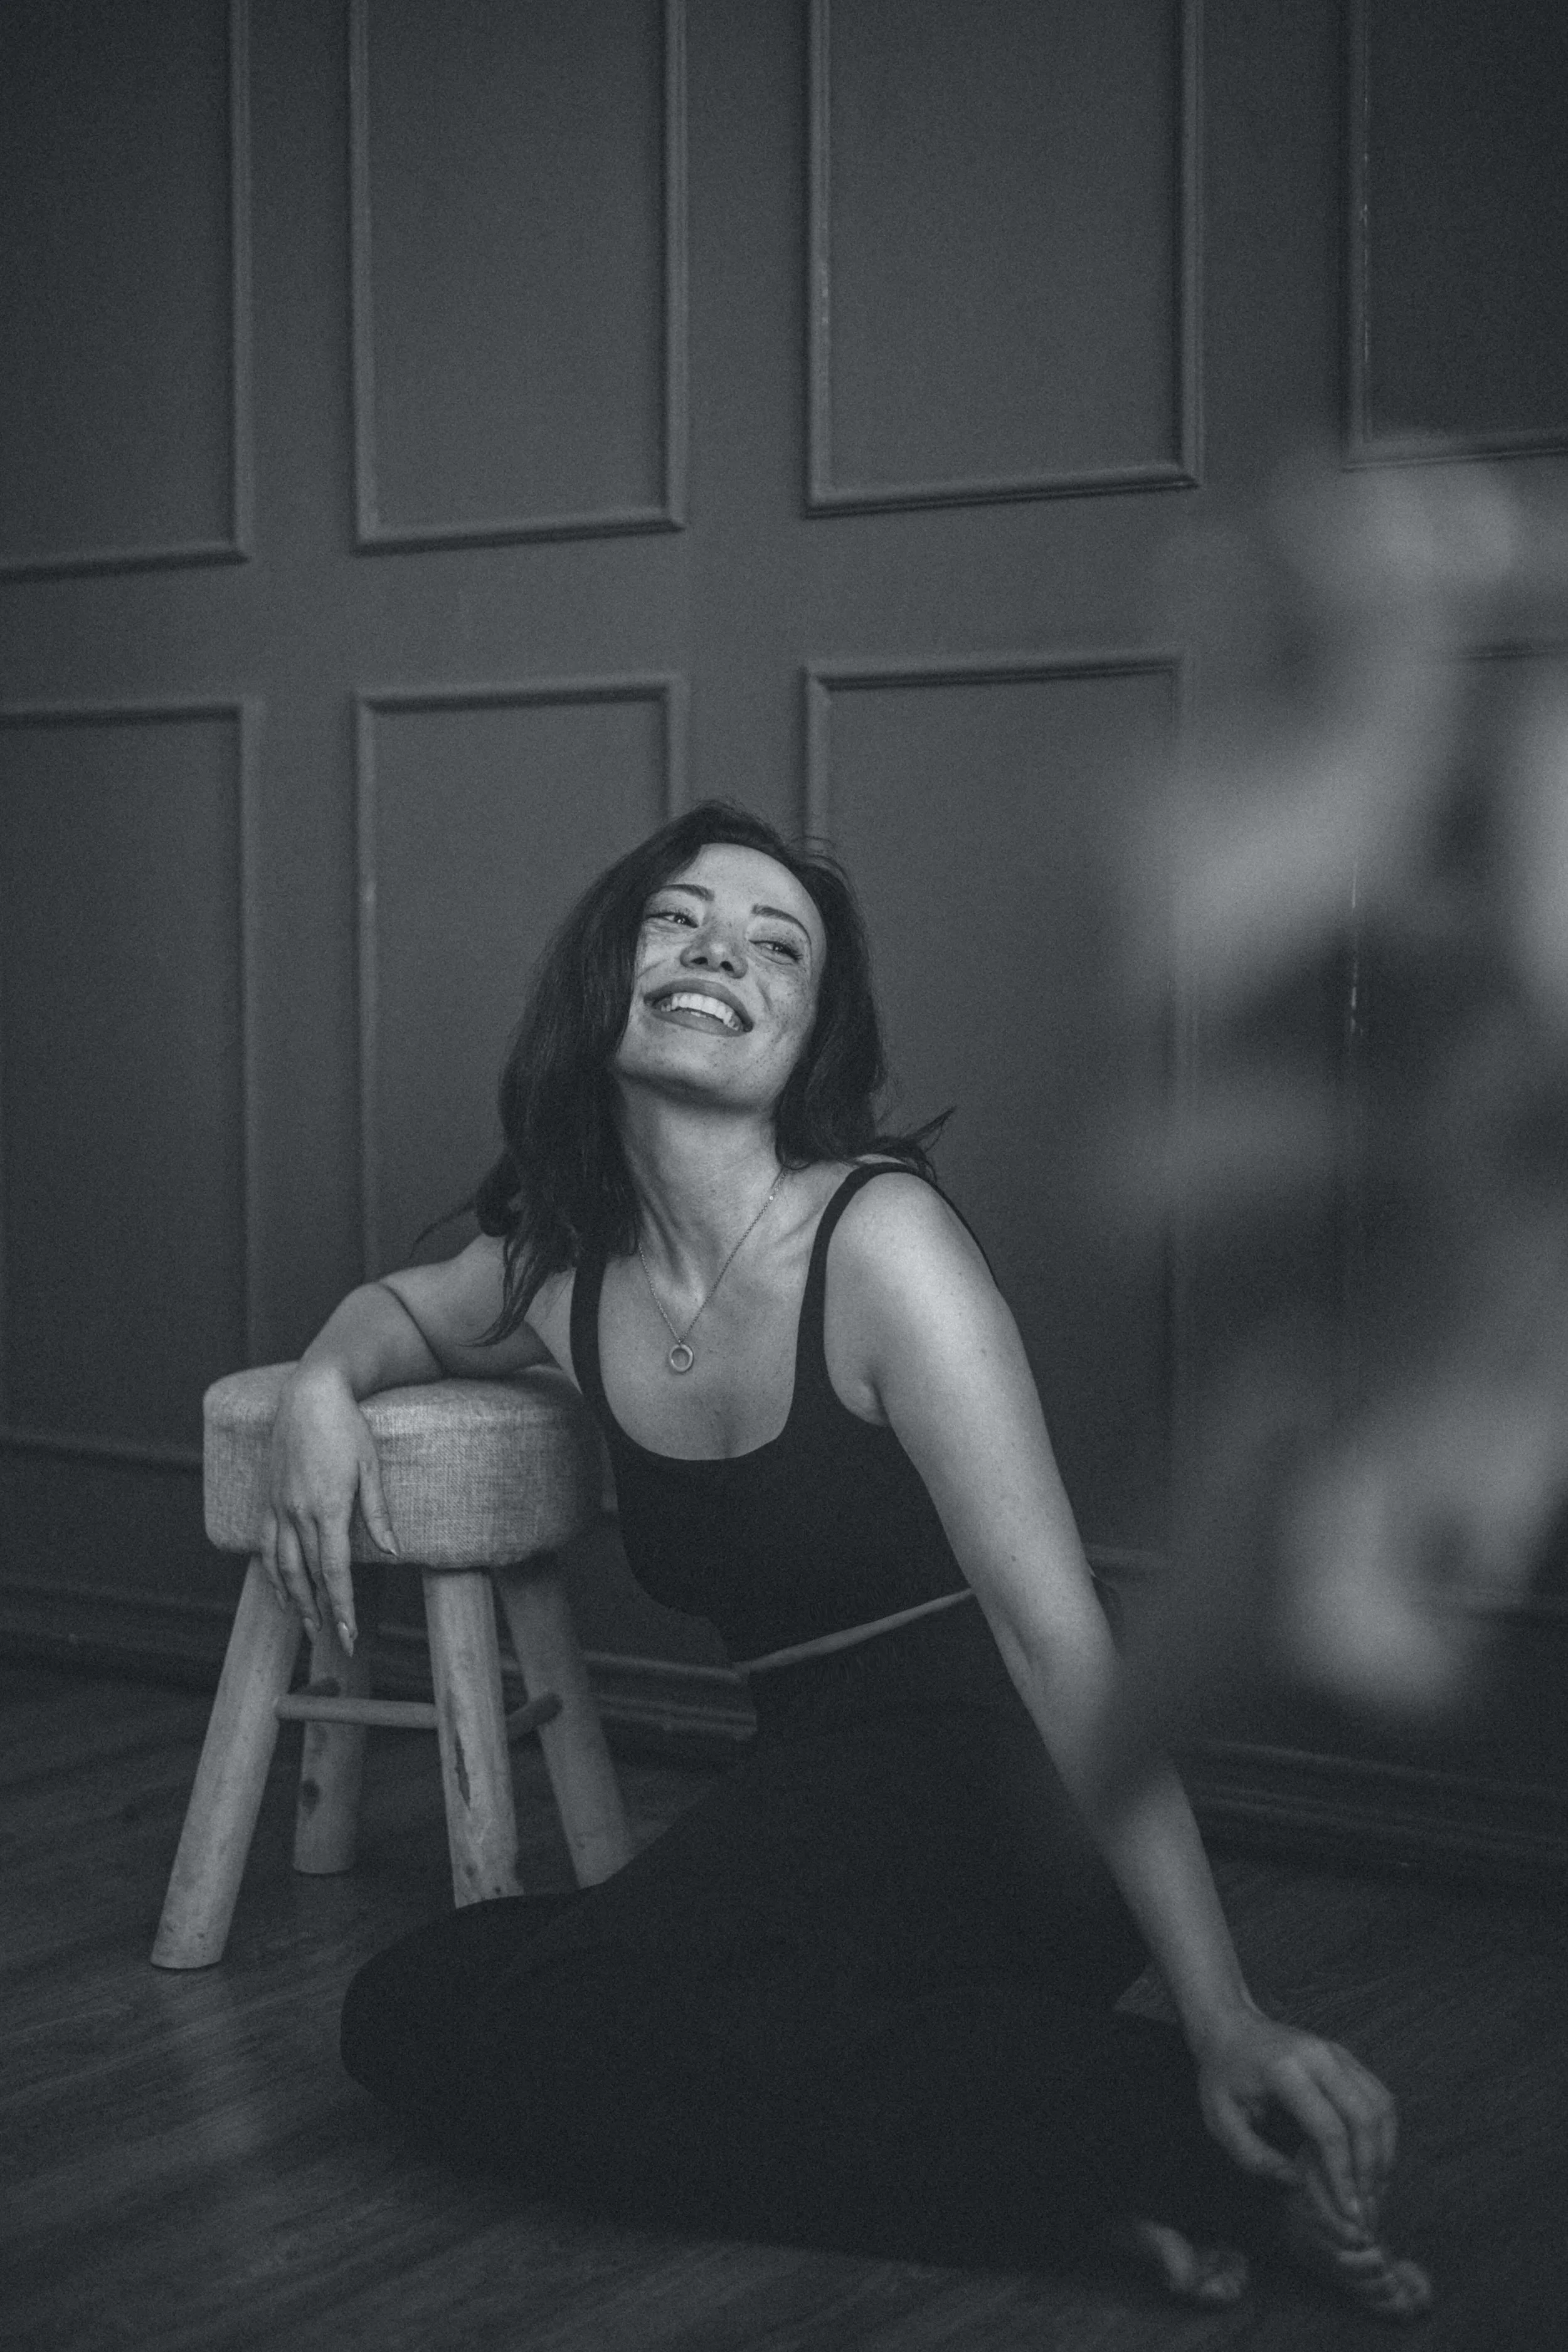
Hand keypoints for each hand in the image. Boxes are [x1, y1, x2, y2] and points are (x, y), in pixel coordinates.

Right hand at [260, 1368, 398, 1648]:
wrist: (309, 1394)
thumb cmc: (347, 1426)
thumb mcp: (371, 1466)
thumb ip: (378, 1513)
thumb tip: (392, 1552)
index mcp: (328, 1507)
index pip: (335, 1571)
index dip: (342, 1606)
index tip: (349, 1635)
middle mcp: (298, 1512)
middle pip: (308, 1576)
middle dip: (321, 1612)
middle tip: (334, 1641)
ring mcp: (278, 1506)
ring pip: (281, 1566)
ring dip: (294, 1599)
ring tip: (308, 1623)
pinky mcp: (268, 1498)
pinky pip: (265, 1545)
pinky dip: (272, 1573)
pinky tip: (281, 1589)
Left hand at [1192, 2005, 1396, 2234]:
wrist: (1230, 2028)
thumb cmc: (1223, 2078)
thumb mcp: (1220, 2121)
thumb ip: (1253, 2157)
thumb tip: (1297, 2182)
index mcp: (1285, 2071)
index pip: (1329, 2130)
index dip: (1343, 2176)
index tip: (1350, 2214)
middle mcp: (1319, 2057)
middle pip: (1364, 2118)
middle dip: (1371, 2170)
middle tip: (1369, 2210)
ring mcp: (1337, 2053)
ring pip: (1381, 2107)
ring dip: (1385, 2153)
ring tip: (1376, 2192)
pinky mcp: (1348, 2057)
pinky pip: (1380, 2097)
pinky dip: (1385, 2134)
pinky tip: (1375, 2163)